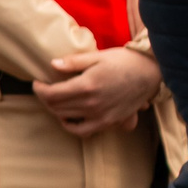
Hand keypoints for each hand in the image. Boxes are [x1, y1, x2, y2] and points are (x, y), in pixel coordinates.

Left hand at [34, 48, 162, 138]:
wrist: (150, 73)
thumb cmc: (123, 61)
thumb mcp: (97, 56)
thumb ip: (73, 62)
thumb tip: (52, 65)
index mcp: (87, 86)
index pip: (51, 94)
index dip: (39, 89)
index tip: (37, 83)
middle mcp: (92, 104)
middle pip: (56, 107)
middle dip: (45, 98)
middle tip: (45, 89)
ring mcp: (101, 116)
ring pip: (65, 119)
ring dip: (55, 110)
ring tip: (55, 100)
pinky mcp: (109, 122)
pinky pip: (83, 131)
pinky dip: (71, 126)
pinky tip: (68, 117)